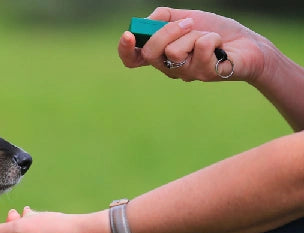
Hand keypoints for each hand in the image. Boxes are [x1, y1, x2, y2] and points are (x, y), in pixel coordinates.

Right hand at [118, 7, 267, 82]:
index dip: (125, 50)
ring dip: (194, 34)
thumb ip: (164, 17)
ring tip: (208, 37)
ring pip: (174, 51)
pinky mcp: (204, 74)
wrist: (249, 43)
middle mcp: (170, 68)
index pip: (133, 59)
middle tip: (189, 23)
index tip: (129, 35)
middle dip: (167, 32)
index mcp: (161, 55)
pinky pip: (200, 48)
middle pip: (149, 53)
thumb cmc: (217, 31)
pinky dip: (211, 38)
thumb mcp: (188, 17)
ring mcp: (186, 74)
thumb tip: (146, 22)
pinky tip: (220, 45)